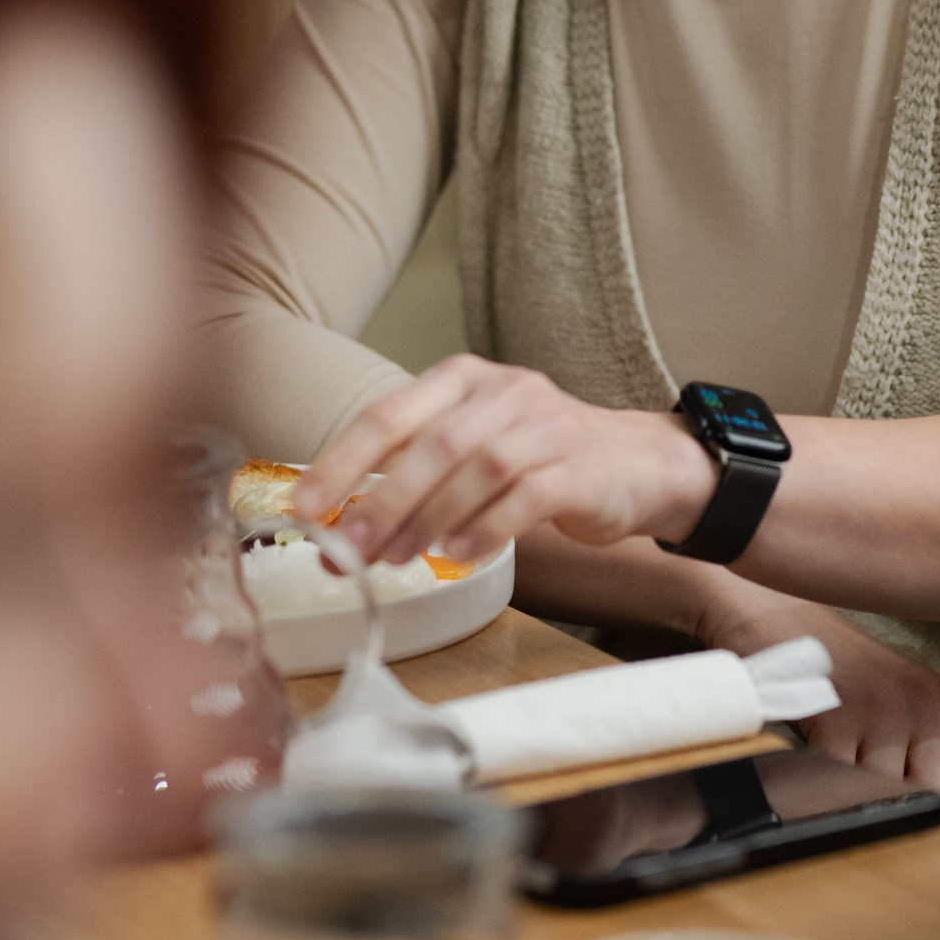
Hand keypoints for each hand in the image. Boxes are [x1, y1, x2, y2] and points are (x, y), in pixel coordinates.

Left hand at [298, 356, 714, 564]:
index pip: (390, 415)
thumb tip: (340, 524)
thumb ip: (412, 472)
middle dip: (382, 499)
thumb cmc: (536, 458)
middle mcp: (503, 393)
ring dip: (429, 518)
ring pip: (478, 468)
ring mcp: (546, 427)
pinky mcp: (580, 468)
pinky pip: (526, 497)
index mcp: (463, 381)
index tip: (304, 507)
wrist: (634, 463)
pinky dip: (485, 528)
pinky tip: (456, 555)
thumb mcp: (470, 444)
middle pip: (433, 443)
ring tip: (397, 558)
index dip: (342, 462)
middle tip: (347, 547)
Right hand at [713, 594, 939, 843]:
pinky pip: (846, 787)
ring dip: (873, 822)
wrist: (786, 619)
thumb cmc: (850, 677)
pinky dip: (834, 801)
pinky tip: (824, 793)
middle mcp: (933, 709)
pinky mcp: (839, 715)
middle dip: (923, 845)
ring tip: (857, 820)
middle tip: (900, 859)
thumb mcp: (912, 709)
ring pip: (897, 804)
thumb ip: (938, 763)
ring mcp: (886, 711)